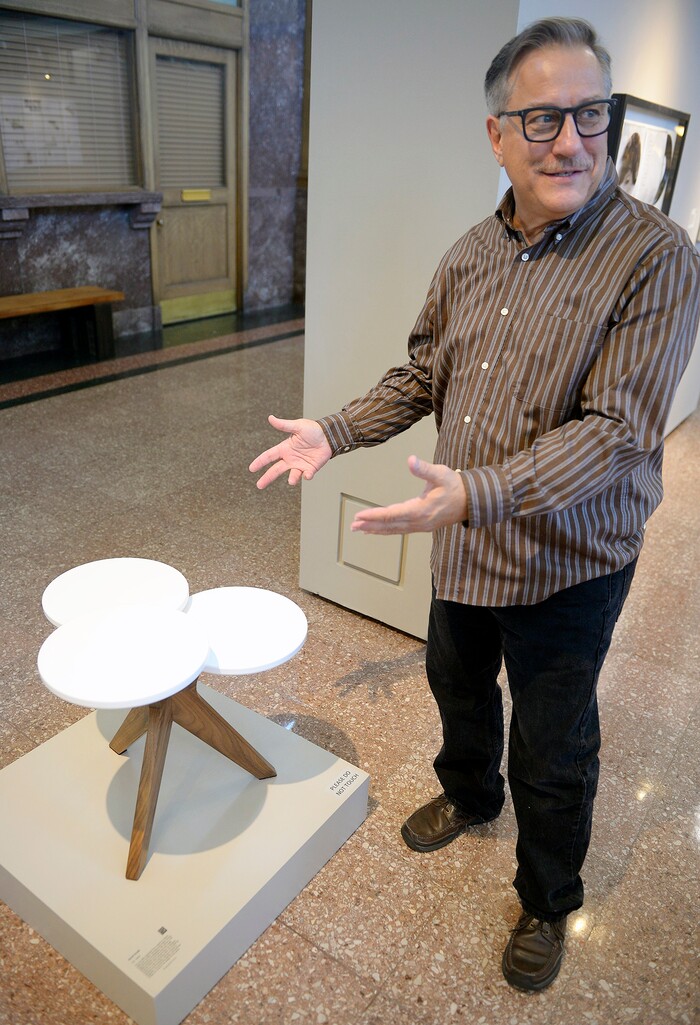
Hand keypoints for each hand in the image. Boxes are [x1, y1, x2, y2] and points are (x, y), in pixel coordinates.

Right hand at [249, 415, 331, 487]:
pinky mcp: (310, 468)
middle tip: (259, 486)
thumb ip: (284, 425)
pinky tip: (307, 475)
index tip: (251, 469)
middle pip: (276, 470)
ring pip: (292, 475)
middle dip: (267, 478)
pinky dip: (307, 476)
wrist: (329, 436)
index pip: (269, 456)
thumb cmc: (313, 430)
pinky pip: (307, 475)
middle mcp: (290, 458)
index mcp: (285, 448)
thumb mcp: (298, 426)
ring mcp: (300, 465)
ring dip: (292, 479)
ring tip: (291, 481)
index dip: (260, 462)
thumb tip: (270, 418)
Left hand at [351, 455, 467, 533]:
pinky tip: (375, 530)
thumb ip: (424, 468)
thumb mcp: (441, 473)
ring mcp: (420, 526)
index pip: (392, 514)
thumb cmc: (455, 486)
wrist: (471, 501)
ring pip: (393, 530)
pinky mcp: (421, 526)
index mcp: (421, 510)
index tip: (360, 515)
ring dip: (375, 530)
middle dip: (370, 525)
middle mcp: (418, 522)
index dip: (374, 515)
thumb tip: (411, 460)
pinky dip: (385, 530)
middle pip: (389, 525)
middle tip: (353, 526)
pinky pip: (399, 530)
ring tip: (358, 529)